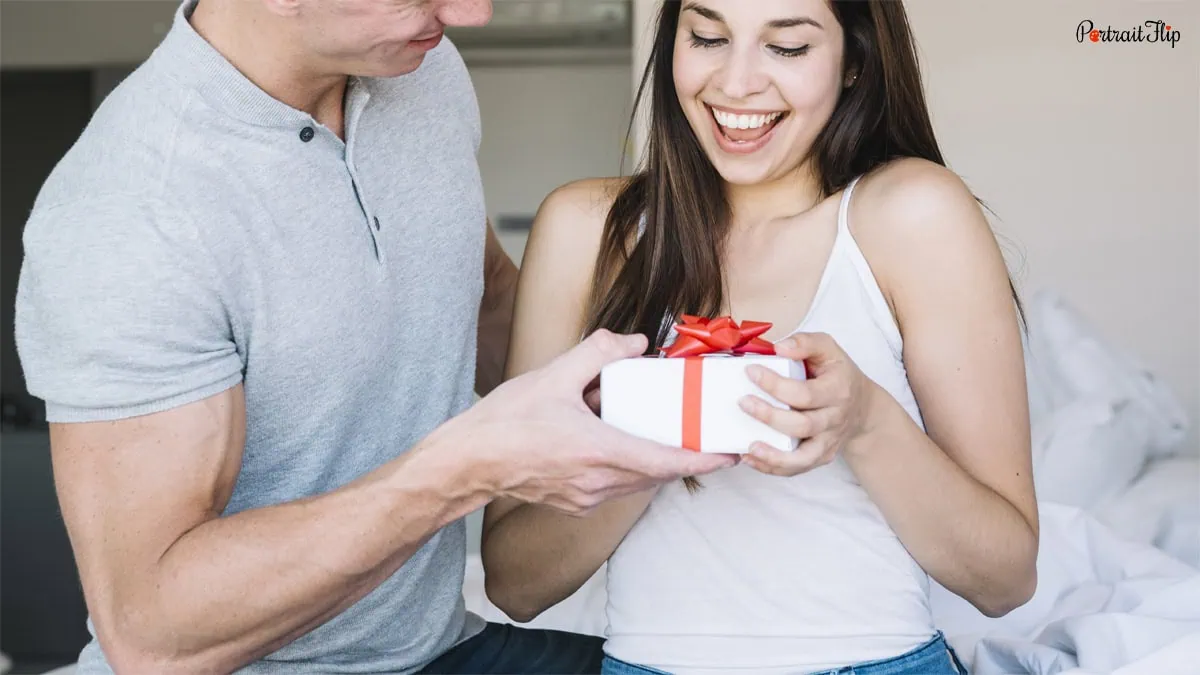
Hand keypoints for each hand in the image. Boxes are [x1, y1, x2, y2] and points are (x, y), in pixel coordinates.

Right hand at [449, 330, 737, 513]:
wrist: (467, 463)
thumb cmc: (504, 423)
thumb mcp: (553, 375)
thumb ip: (599, 352)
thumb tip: (635, 343)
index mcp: (599, 452)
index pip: (666, 461)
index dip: (703, 460)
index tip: (729, 454)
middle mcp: (598, 482)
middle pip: (657, 473)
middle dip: (684, 457)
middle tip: (704, 436)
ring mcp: (585, 498)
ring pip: (637, 482)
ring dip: (653, 460)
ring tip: (658, 433)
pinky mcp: (574, 503)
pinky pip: (615, 486)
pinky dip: (627, 466)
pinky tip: (613, 441)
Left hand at [737, 332, 877, 476]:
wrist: (861, 406)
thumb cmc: (837, 374)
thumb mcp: (827, 348)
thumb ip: (805, 342)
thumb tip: (779, 347)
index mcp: (837, 390)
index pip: (805, 393)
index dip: (775, 384)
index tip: (751, 371)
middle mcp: (835, 419)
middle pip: (802, 425)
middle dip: (769, 416)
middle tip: (743, 402)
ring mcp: (829, 441)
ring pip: (803, 457)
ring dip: (773, 455)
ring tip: (749, 447)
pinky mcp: (821, 456)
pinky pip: (798, 468)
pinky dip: (774, 467)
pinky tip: (752, 458)